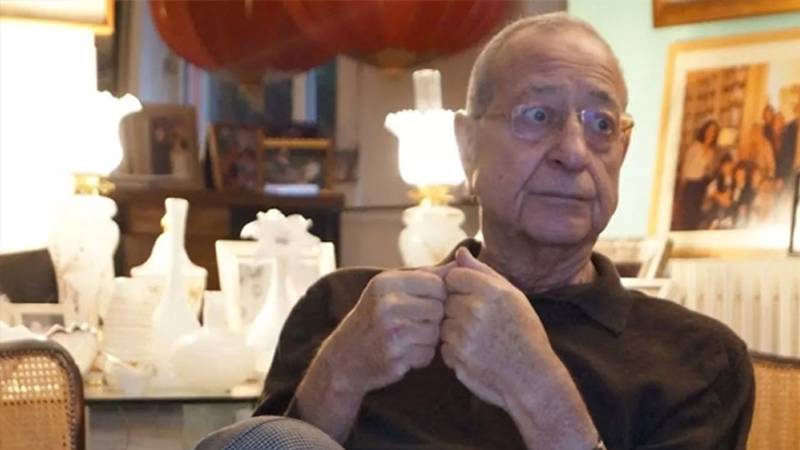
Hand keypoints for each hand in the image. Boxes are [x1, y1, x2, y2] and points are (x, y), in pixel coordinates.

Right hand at [320, 265, 451, 395]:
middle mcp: (387, 305)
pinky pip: (428, 354)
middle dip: (433, 318)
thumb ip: (427, 274)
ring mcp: (390, 333)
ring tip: (409, 337)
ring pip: (436, 332)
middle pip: (438, 308)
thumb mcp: (390, 288)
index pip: (436, 284)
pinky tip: (405, 352)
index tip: (424, 303)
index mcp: (385, 282)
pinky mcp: (395, 358)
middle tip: (416, 322)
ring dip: (428, 338)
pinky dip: (421, 356)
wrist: (344, 357)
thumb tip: (462, 259)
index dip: (438, 296)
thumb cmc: (373, 317)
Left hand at [441, 248, 597, 448]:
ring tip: (479, 339)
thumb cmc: (524, 334)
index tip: (474, 298)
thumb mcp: (513, 297)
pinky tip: (475, 353)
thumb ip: (484, 272)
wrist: (532, 378)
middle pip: (446, 299)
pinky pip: (443, 346)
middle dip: (458, 308)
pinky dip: (454, 350)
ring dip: (455, 330)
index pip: (453, 276)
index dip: (461, 286)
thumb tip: (460, 252)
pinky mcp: (456, 358)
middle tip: (480, 322)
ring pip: (443, 323)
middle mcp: (475, 311)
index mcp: (491, 292)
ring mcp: (464, 336)